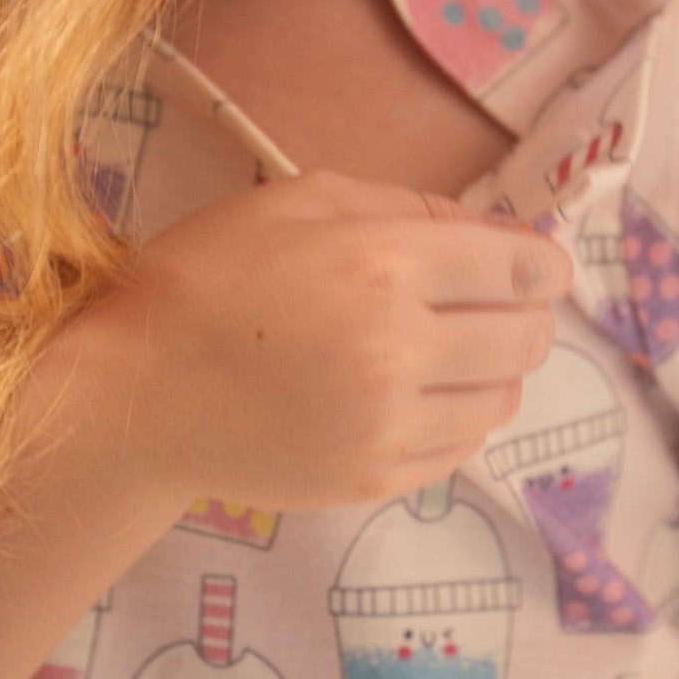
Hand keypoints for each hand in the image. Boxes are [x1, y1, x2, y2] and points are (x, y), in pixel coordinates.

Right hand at [86, 169, 572, 512]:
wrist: (136, 394)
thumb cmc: (207, 274)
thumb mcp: (300, 199)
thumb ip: (403, 205)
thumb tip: (486, 230)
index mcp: (382, 265)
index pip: (516, 269)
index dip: (542, 261)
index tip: (538, 261)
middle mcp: (398, 350)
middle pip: (525, 336)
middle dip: (526, 310)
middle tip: (496, 298)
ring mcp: (387, 426)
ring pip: (502, 398)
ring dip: (495, 365)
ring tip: (451, 345)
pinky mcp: (371, 479)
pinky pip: (461, 448)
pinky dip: (461, 415)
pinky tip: (420, 390)